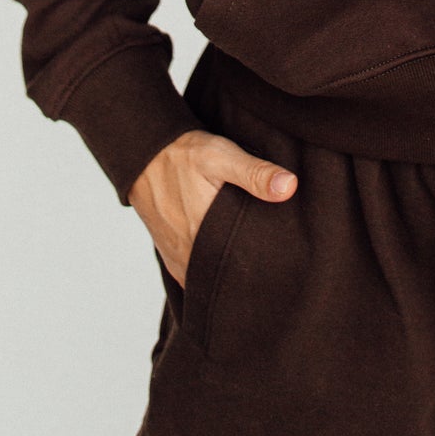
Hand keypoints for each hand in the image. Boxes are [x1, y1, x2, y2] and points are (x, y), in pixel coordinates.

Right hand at [127, 129, 297, 285]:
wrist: (144, 156)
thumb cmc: (184, 156)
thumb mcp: (222, 156)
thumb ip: (255, 173)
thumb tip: (290, 186)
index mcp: (206, 234)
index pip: (243, 266)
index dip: (264, 266)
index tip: (284, 264)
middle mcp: (190, 254)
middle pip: (227, 276)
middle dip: (248, 274)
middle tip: (272, 268)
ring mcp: (179, 258)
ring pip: (209, 279)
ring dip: (226, 275)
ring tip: (250, 266)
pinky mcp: (171, 256)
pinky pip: (193, 276)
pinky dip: (208, 275)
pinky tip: (223, 265)